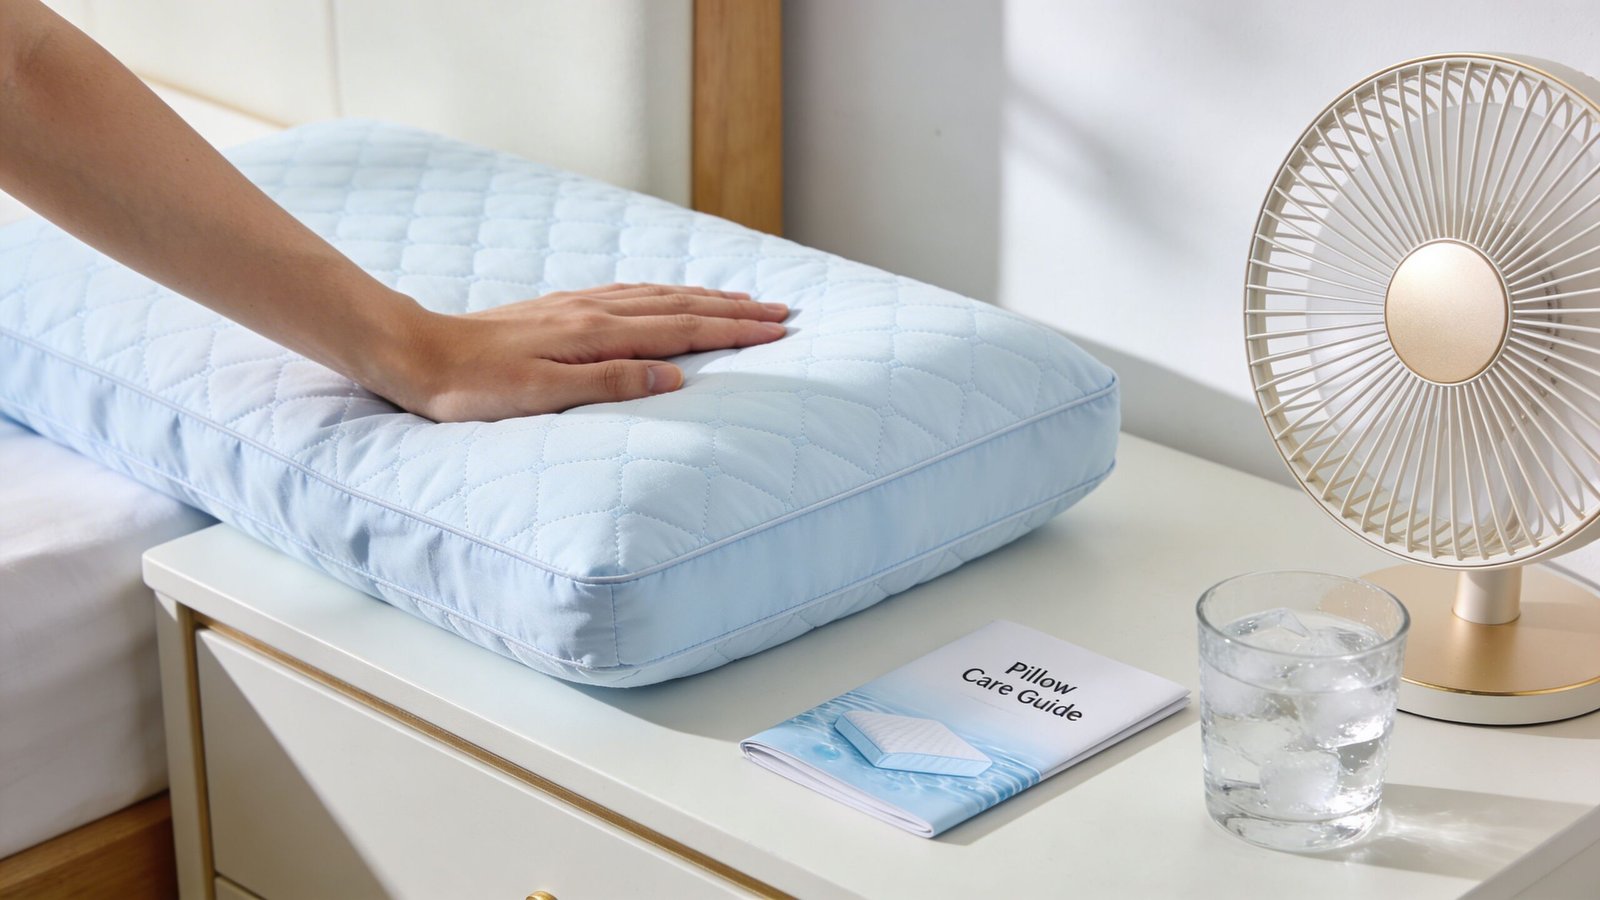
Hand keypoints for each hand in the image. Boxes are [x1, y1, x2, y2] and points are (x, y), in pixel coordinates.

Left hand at [373, 283, 789, 421]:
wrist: (416, 353)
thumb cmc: (473, 386)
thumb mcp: (541, 396)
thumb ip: (610, 385)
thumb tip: (673, 380)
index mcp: (595, 334)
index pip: (683, 328)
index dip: (734, 328)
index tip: (778, 328)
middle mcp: (592, 311)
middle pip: (680, 304)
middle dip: (734, 308)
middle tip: (781, 310)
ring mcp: (575, 306)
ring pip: (657, 294)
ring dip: (705, 296)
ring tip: (741, 298)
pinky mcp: (558, 308)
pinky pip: (629, 293)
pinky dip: (663, 292)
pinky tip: (667, 295)